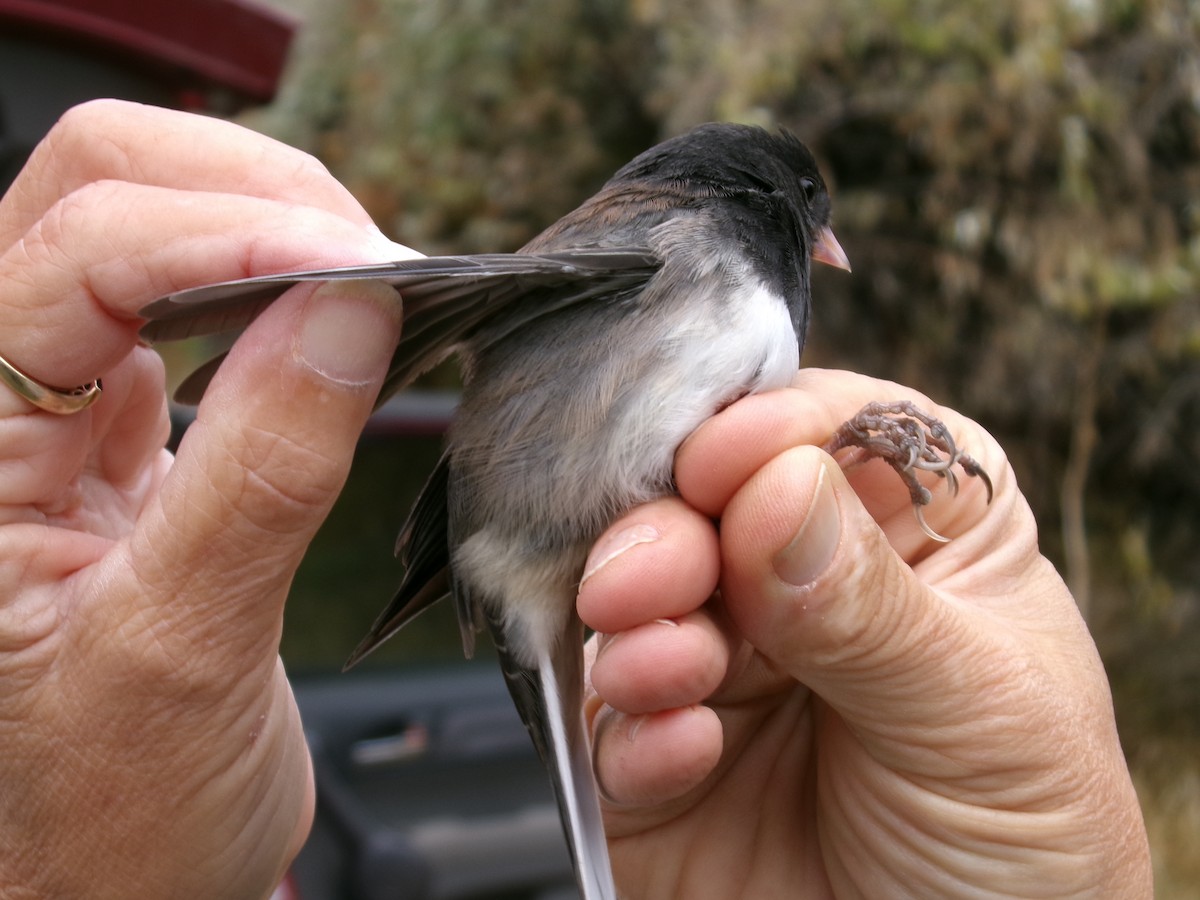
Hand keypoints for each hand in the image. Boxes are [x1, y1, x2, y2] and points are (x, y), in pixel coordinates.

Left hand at [0, 100, 411, 896]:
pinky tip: (346, 321)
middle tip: (377, 266)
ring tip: (378, 289)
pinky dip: (287, 284)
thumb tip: (348, 312)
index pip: (76, 252)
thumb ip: (263, 474)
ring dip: (275, 227)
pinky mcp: (128, 422)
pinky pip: (201, 301)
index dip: (231, 237)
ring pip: (152, 223)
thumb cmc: (111, 807)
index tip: (369, 273)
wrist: (115, 870)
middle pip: (96, 184)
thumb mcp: (184, 649)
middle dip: (250, 195)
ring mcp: (59, 400)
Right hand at [581, 369, 1151, 897]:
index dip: (769, 433)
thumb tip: (776, 485)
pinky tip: (680, 755)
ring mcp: (726, 669)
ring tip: (669, 673)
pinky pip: (611, 718)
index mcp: (913, 535)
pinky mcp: (658, 758)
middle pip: (706, 507)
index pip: (830, 432)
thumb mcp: (983, 718)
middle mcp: (804, 586)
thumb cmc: (1025, 855)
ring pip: (638, 602)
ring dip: (638, 630)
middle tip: (646, 576)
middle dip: (668, 531)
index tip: (723, 463)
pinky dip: (630, 729)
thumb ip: (872, 606)